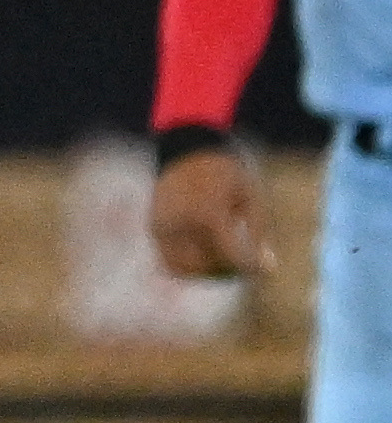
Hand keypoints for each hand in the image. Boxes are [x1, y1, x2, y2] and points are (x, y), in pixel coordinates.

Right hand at [149, 143, 271, 277]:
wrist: (187, 149)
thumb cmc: (225, 171)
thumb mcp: (250, 195)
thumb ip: (258, 231)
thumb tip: (267, 265)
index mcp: (208, 212)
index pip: (229, 253)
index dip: (248, 266)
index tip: (264, 270)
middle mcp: (181, 223)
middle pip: (205, 265)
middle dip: (227, 271)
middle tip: (244, 268)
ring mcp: (164, 227)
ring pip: (184, 268)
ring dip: (205, 273)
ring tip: (223, 264)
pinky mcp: (155, 229)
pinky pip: (170, 260)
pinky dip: (188, 266)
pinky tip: (205, 256)